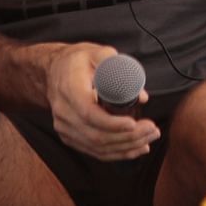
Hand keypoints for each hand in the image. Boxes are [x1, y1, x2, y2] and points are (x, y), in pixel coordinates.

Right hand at [45, 43, 159, 161]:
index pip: (89, 114)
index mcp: (70, 91)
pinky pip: (94, 151)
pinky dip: (116, 153)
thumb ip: (120, 69)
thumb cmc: (77, 61)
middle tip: (152, 130)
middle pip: (96, 135)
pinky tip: (135, 149)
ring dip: (126, 146)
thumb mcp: (98, 53)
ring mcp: (65, 128)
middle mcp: (64, 113)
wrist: (53, 71)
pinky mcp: (70, 137)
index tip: (133, 123)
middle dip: (128, 137)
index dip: (112, 123)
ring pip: (97, 146)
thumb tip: (141, 96)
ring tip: (149, 138)